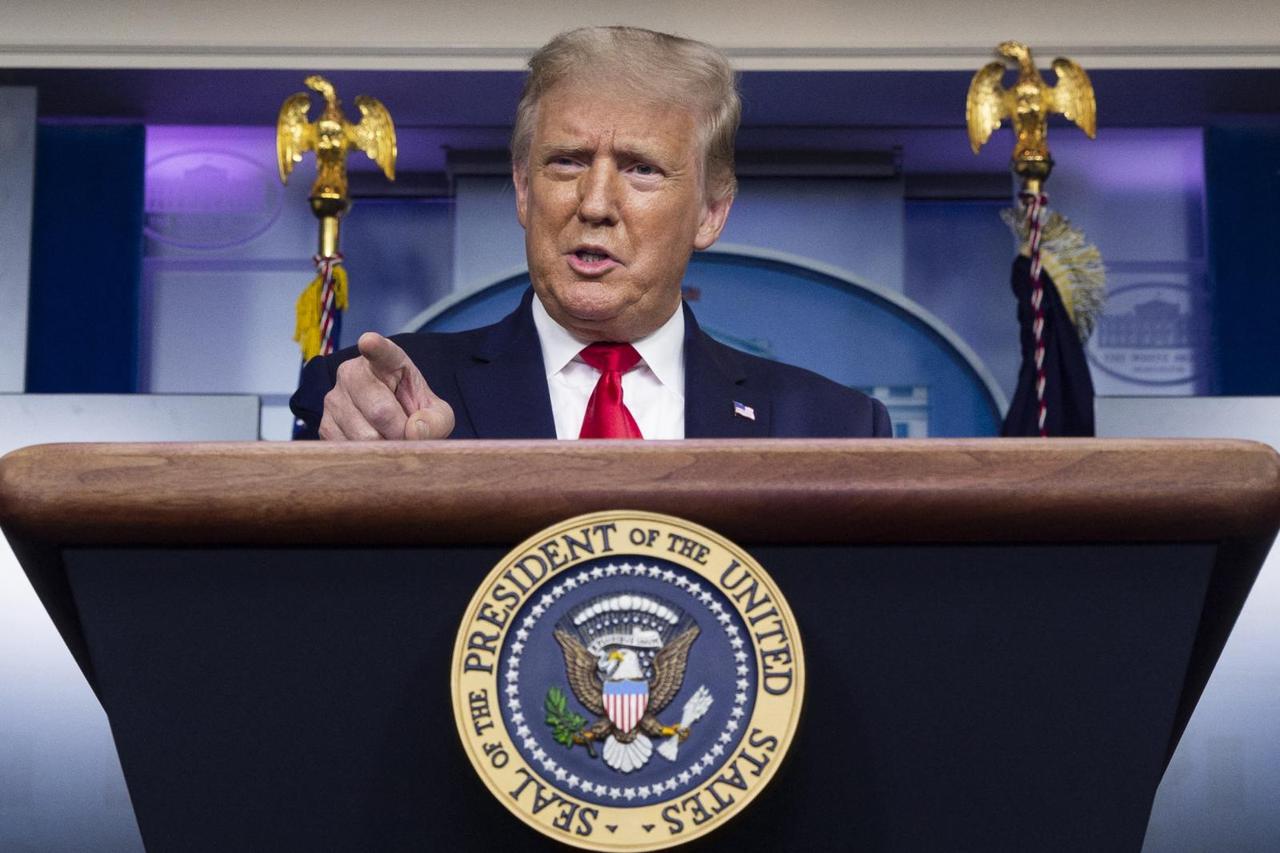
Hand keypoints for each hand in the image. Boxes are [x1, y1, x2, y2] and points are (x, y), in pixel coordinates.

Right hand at [318, 332, 454, 440]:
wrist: (392, 425)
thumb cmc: (415, 412)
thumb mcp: (437, 414)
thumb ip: (437, 421)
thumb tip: (414, 431)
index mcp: (385, 361)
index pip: (380, 351)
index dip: (375, 347)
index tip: (369, 341)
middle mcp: (353, 373)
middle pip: (380, 411)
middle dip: (400, 432)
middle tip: (406, 434)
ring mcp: (334, 398)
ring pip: (364, 436)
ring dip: (384, 447)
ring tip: (389, 437)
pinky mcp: (324, 424)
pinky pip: (349, 450)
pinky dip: (367, 457)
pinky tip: (373, 445)